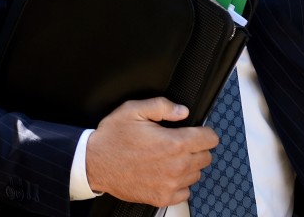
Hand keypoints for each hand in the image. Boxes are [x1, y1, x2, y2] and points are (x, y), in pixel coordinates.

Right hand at [85, 98, 217, 206]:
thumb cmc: (112, 138)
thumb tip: (182, 111)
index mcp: (173, 143)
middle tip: (176, 142)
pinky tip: (163, 173)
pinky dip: (178, 183)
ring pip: (196, 174)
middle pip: (206, 157)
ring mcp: (170, 184)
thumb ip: (161, 106)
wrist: (93, 163)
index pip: (210, 139)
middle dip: (195, 148)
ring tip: (167, 157)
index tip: (196, 131)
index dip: (204, 132)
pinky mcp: (163, 197)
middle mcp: (176, 166)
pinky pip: (185, 192)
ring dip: (187, 165)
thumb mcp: (132, 110)